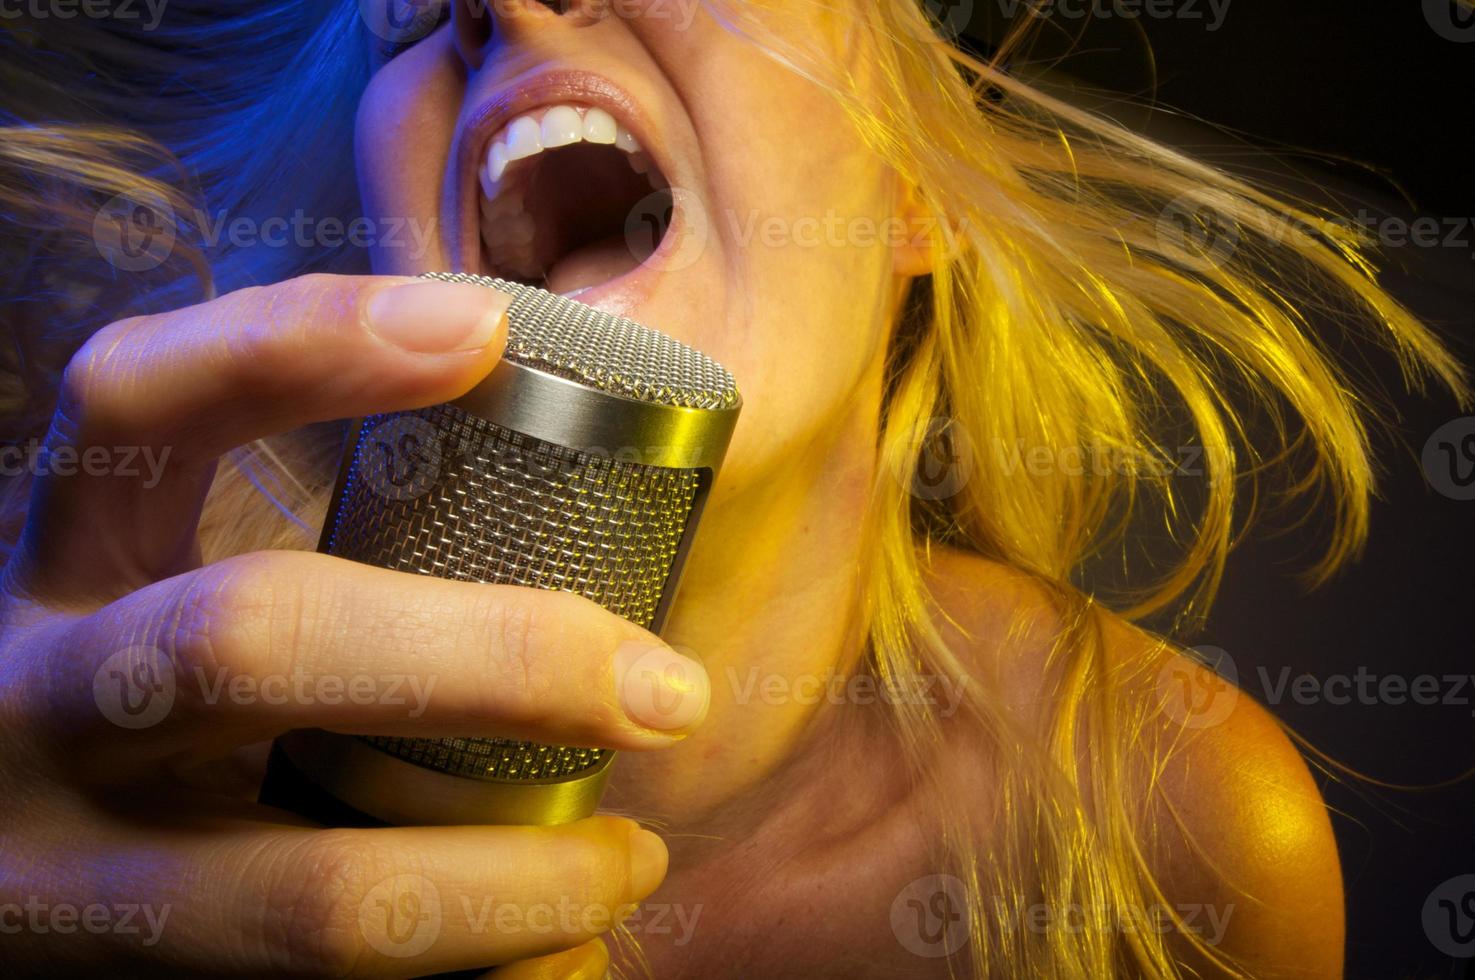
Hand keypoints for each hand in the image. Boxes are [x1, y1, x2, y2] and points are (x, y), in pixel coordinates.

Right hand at [0, 275, 709, 976]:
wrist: (17, 901)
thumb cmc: (159, 745)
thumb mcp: (184, 626)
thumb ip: (328, 579)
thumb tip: (571, 554)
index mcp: (63, 575)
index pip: (133, 403)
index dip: (298, 341)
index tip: (488, 325)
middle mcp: (32, 711)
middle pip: (247, 640)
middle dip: (497, 658)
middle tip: (668, 691)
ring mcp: (61, 884)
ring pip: (315, 897)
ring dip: (517, 884)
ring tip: (631, 859)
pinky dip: (489, 978)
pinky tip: (557, 960)